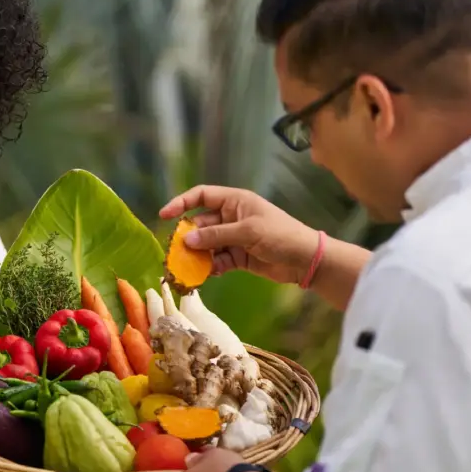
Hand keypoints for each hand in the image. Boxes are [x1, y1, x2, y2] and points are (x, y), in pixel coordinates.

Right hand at [160, 185, 319, 285]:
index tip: (165, 216)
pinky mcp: (238, 256)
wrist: (305, 260)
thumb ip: (216, 235)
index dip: (181, 203)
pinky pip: (217, 260)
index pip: (202, 196)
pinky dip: (210, 267)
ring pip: (207, 244)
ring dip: (197, 256)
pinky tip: (205, 275)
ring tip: (187, 268)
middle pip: (200, 223)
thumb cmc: (280, 236)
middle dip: (188, 237)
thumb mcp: (247, 232)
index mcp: (235, 201)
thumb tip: (187, 240)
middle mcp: (231, 217)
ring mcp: (234, 237)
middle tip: (175, 252)